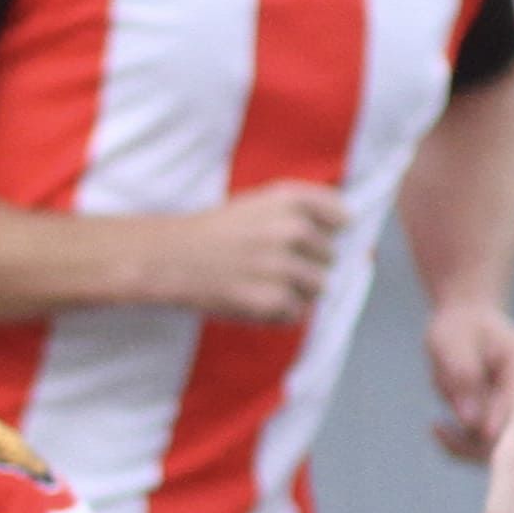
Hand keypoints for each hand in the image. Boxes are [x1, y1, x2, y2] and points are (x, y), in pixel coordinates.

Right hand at [157, 182, 347, 322]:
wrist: (167, 258)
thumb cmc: (214, 232)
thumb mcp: (258, 201)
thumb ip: (303, 208)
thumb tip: (347, 226)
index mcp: (290, 199)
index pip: (341, 217)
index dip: (324, 231)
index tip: (299, 238)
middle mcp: (292, 229)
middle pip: (329, 257)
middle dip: (305, 264)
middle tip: (266, 265)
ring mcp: (283, 266)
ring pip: (318, 287)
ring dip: (294, 291)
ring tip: (260, 284)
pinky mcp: (271, 299)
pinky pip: (295, 312)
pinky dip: (277, 313)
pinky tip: (251, 299)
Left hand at [423, 300, 513, 459]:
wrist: (463, 330)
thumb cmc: (458, 331)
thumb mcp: (452, 345)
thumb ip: (464, 378)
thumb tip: (470, 422)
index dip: (504, 419)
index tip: (481, 434)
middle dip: (485, 439)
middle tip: (442, 430)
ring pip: (506, 445)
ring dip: (469, 444)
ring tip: (438, 427)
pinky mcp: (510, 423)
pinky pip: (489, 447)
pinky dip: (463, 446)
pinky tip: (437, 426)